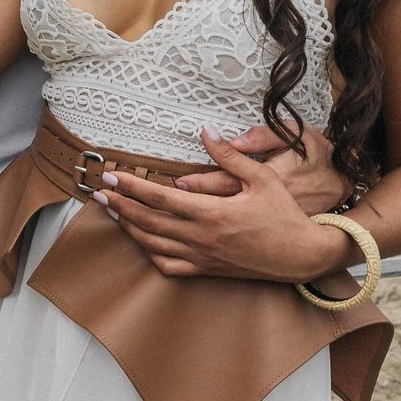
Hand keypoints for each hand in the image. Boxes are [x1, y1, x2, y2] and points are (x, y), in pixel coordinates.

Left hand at [94, 124, 353, 282]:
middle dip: (119, 206)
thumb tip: (206, 130)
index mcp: (210, 213)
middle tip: (98, 194)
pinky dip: (150, 253)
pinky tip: (142, 242)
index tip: (110, 178)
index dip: (130, 187)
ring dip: (129, 228)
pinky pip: (169, 265)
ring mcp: (202, 257)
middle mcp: (200, 238)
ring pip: (153, 244)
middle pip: (147, 221)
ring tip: (112, 213)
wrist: (302, 256)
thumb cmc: (285, 215)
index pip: (158, 198)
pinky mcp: (207, 270)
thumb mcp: (262, 177)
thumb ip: (230, 155)